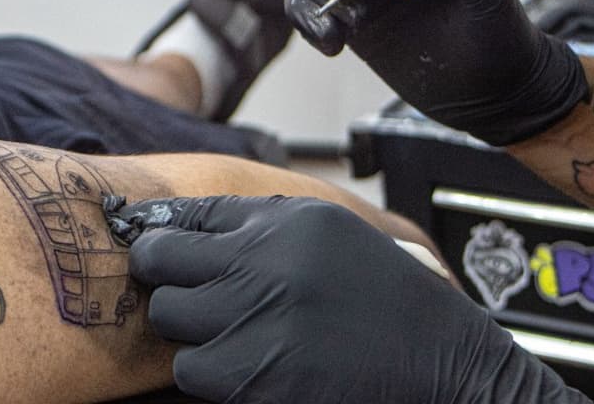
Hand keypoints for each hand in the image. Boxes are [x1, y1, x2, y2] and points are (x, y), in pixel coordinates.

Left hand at [127, 195, 588, 403]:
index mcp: (284, 220)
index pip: (184, 215)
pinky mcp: (256, 378)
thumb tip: (173, 221)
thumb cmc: (382, 295)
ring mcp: (257, 321)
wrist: (443, 361)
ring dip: (191, 329)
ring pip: (170, 318)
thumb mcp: (327, 231)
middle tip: (195, 293)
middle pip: (159, 263)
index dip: (160, 233)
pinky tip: (249, 364)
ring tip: (235, 331)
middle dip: (168, 279)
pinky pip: (192, 370)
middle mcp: (265, 263)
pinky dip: (210, 371)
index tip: (151, 244)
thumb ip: (256, 222)